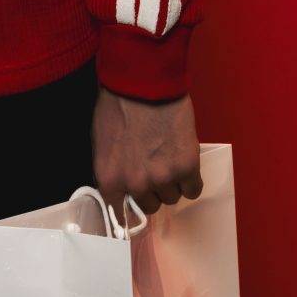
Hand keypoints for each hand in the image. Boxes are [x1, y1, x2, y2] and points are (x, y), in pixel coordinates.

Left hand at [92, 87, 202, 225]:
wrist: (142, 82)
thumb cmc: (117, 106)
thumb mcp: (102, 144)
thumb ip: (113, 172)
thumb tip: (123, 189)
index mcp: (110, 179)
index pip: (121, 213)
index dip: (131, 202)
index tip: (137, 198)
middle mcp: (136, 185)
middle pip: (150, 205)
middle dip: (152, 189)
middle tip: (153, 165)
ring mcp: (163, 177)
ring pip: (172, 197)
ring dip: (172, 182)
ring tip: (168, 156)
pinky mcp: (187, 167)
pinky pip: (193, 189)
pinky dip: (191, 179)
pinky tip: (184, 161)